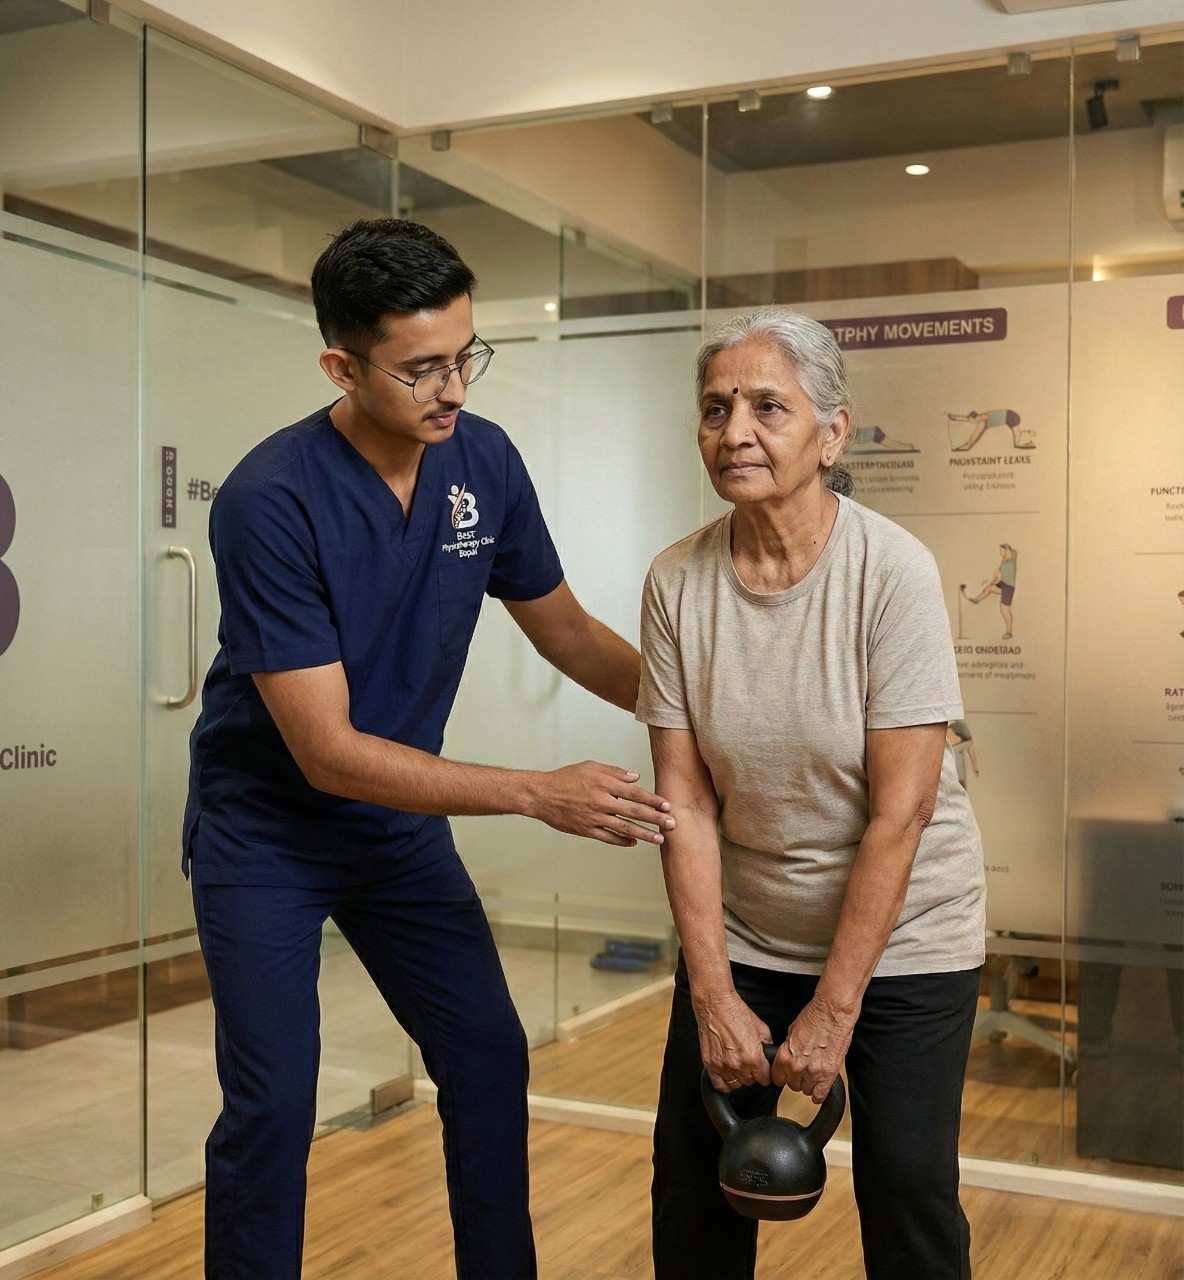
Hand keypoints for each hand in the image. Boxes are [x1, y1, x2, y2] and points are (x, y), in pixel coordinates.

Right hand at [527, 761, 674, 847]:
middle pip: (634, 811)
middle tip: (672, 824)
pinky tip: (633, 842)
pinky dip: (622, 840)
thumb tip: (635, 777)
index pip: (635, 793)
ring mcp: (594, 817)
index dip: (652, 800)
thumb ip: (614, 772)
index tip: (667, 805)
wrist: (541, 795)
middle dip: (655, 819)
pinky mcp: (586, 829)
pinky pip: (608, 837)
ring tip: (659, 839)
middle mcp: (601, 801)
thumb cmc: (566, 778)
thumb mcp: (591, 767)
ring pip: (624, 827)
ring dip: (644, 834)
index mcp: (604, 784)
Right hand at [693, 988, 772, 1092]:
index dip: (765, 1073)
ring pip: (736, 1085)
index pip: (765, 1079)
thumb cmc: (735, 1012)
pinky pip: (719, 1085)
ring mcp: (722, 1066)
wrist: (715, 1005)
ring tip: (737, 1065)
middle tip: (748, 1062)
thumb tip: (769, 1055)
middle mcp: (738, 1064)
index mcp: (753, 1057)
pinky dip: (724, 1083)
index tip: (762, 1069)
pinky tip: (727, 1073)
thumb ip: (767, 1045)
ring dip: (738, 1077)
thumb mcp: (761, 1027)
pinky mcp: (710, 1064)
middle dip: (751, 1073)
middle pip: (750, 1082)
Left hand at [770, 996, 855, 1103]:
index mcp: (785, 1055)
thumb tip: (790, 1055)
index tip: (785, 1075)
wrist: (833, 1014)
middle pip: (792, 1085)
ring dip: (809, 1084)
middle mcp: (797, 1067)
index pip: (777, 1078)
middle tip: (802, 1069)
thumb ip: (789, 1049)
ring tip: (813, 1073)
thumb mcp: (792, 1031)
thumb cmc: (815, 1017)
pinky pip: (820, 1095)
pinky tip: (819, 1088)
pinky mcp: (828, 1075)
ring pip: (806, 1090)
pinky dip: (819, 1094)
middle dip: (796, 1078)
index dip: (782, 1076)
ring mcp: (813, 1073)